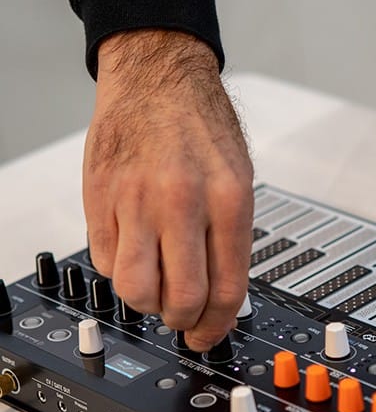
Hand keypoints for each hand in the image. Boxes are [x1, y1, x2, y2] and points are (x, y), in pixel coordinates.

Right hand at [83, 29, 253, 350]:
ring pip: (137, 290)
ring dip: (150, 304)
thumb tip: (222, 297)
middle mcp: (182, 202)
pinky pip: (106, 262)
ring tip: (158, 291)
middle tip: (184, 320)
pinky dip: (122, 272)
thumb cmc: (201, 126)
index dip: (218, 326)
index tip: (209, 337)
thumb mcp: (239, 180)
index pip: (227, 289)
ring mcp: (136, 201)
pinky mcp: (99, 199)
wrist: (156, 75)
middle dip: (185, 323)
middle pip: (182, 299)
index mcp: (229, 200)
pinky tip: (136, 255)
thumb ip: (232, 240)